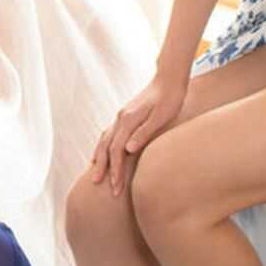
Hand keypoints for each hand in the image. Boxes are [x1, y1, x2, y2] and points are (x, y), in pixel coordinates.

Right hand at [88, 68, 190, 194]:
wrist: (169, 78)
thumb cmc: (170, 98)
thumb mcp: (161, 116)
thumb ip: (144, 132)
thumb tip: (127, 149)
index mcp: (128, 120)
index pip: (117, 151)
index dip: (115, 170)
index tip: (116, 187)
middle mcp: (120, 118)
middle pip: (106, 147)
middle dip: (103, 168)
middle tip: (99, 185)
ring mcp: (121, 116)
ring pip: (104, 140)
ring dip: (99, 158)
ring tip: (96, 174)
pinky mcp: (125, 115)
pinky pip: (108, 134)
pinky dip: (103, 147)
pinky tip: (103, 154)